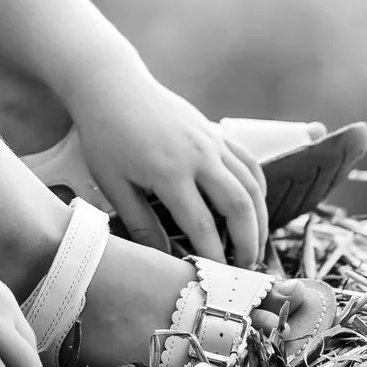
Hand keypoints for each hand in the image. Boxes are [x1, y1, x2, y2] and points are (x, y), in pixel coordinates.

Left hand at [69, 74, 268, 267]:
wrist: (113, 87)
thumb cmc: (106, 136)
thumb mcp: (114, 184)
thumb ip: (140, 223)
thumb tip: (162, 258)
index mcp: (170, 172)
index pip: (202, 226)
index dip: (214, 257)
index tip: (217, 279)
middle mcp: (199, 156)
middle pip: (239, 206)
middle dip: (248, 242)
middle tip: (246, 270)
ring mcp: (212, 141)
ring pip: (251, 185)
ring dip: (260, 219)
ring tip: (255, 246)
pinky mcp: (216, 132)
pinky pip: (248, 162)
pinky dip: (258, 187)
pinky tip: (256, 206)